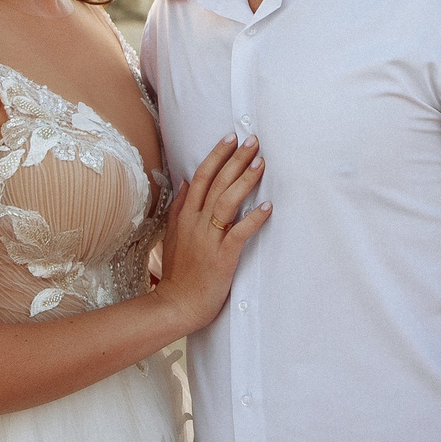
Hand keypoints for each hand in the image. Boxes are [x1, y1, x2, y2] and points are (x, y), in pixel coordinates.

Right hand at [154, 136, 267, 332]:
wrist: (176, 304)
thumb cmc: (179, 272)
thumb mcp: (172, 235)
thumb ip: (179, 207)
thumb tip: (184, 180)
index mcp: (185, 216)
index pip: (200, 177)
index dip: (216, 156)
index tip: (231, 137)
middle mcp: (195, 223)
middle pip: (215, 183)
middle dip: (235, 159)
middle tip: (253, 141)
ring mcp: (208, 239)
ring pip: (226, 202)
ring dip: (244, 181)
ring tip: (261, 163)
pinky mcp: (221, 257)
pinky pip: (239, 234)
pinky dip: (253, 220)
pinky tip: (267, 207)